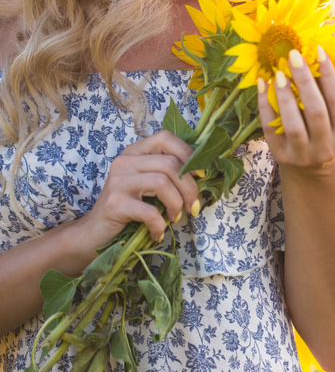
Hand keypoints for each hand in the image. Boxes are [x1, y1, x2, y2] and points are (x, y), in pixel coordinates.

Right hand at [72, 130, 199, 250]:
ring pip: (162, 183)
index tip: (201, 175)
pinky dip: (159, 225)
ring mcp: (118, 181)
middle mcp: (125, 161)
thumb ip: (168, 175)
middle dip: (189, 188)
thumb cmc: (128, 209)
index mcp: (135, 152)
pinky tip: (157, 232)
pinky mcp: (115, 204)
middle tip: (192, 208)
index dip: (189, 154)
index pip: (166, 138)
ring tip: (173, 218)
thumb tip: (202, 174)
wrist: (94, 233)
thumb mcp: (148, 186)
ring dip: (176, 204)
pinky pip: (150, 211)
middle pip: (170, 164)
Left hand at [257, 47, 334, 169]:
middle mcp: (326, 148)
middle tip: (294, 55)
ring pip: (292, 123)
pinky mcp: (281, 155)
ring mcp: (302, 154)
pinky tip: (263, 84)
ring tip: (279, 72)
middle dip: (305, 80)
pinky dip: (265, 105)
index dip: (329, 75)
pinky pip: (270, 129)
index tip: (319, 50)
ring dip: (284, 95)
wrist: (315, 168)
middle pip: (315, 111)